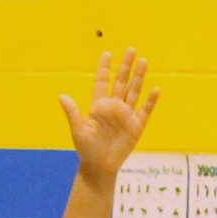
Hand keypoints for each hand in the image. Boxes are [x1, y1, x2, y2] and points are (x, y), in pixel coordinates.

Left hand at [57, 48, 158, 180]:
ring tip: (144, 61)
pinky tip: (155, 89)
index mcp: (99, 106)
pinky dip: (150, 101)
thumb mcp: (78, 130)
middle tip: (131, 49)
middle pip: (121, 82)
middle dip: (126, 66)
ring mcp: (126, 116)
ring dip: (139, 77)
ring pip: (134, 92)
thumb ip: (72, 112)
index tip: (107, 53)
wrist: (99, 167)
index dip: (105, 68)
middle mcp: (114, 107)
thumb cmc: (86, 150)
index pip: (103, 82)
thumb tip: (61, 96)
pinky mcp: (136, 127)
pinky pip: (145, 111)